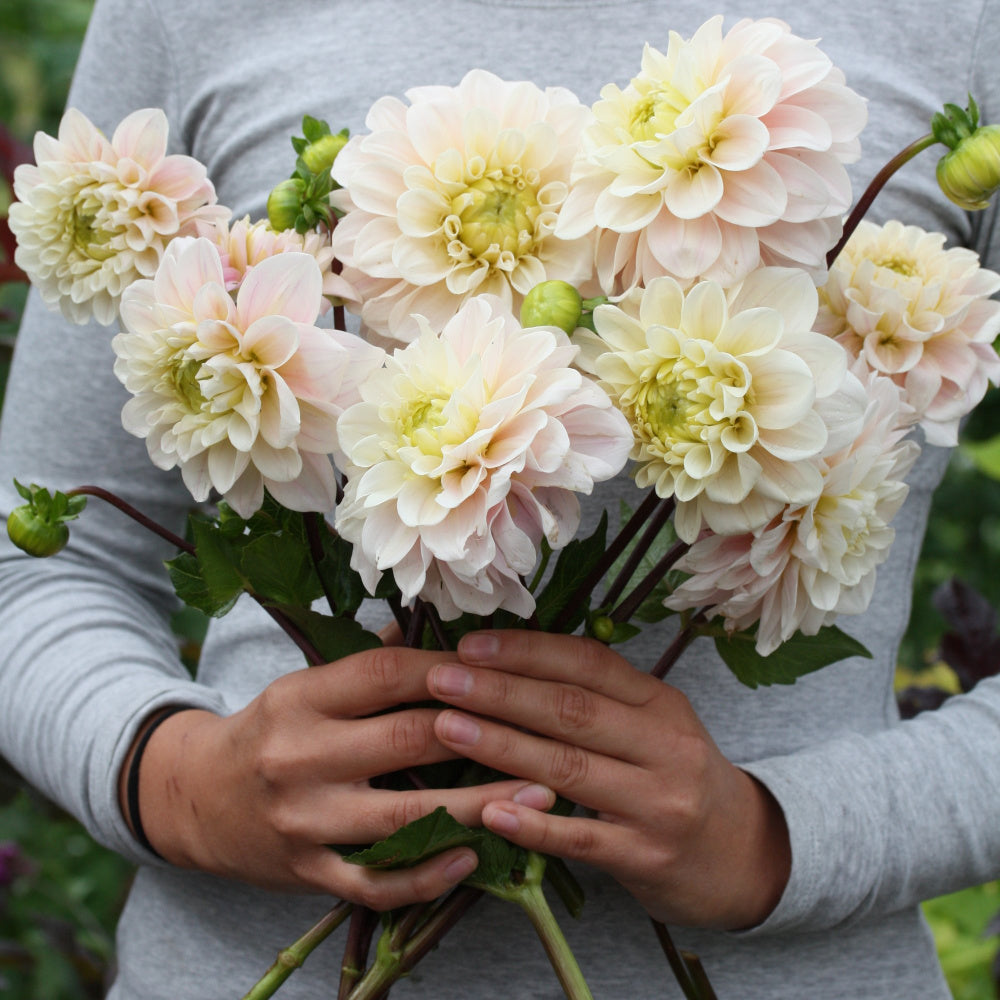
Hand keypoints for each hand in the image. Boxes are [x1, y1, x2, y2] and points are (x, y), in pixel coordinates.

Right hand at [122, 645, 548, 910]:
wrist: (193, 798)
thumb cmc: (266, 731)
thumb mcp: (302, 685)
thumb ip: (365, 665)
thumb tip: (429, 632)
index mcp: (301, 698)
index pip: (387, 675)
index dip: (452, 670)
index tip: (505, 669)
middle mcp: (300, 756)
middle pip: (406, 739)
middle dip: (483, 732)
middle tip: (544, 729)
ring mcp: (304, 821)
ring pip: (403, 816)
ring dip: (478, 805)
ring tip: (540, 794)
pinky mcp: (305, 872)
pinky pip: (374, 882)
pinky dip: (426, 875)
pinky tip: (473, 857)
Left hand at [427, 630, 790, 929]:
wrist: (745, 855)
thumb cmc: (676, 776)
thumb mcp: (654, 724)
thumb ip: (598, 695)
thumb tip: (512, 658)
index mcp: (660, 702)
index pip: (588, 663)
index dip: (527, 651)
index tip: (471, 644)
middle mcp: (663, 745)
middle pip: (572, 710)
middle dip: (500, 690)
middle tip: (441, 677)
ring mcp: (658, 803)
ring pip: (570, 767)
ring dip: (502, 745)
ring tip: (445, 727)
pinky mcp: (648, 857)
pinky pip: (581, 839)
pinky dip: (532, 824)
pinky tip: (488, 812)